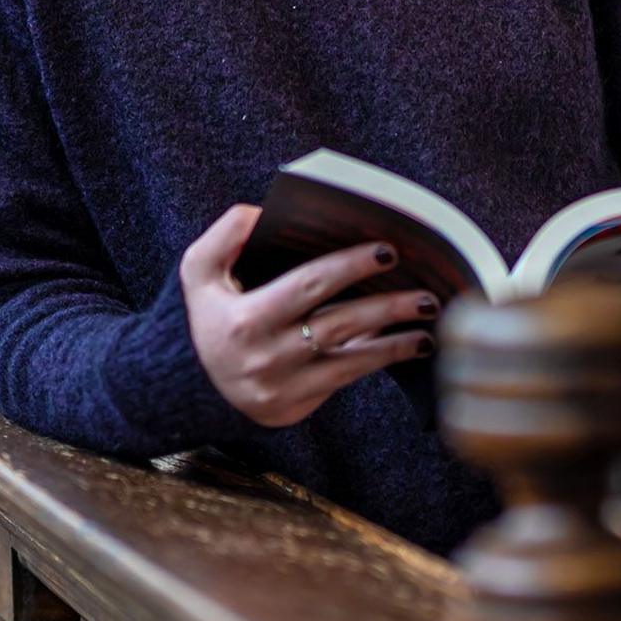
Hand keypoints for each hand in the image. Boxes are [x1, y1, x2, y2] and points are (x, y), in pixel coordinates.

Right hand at [179, 204, 439, 427]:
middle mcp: (266, 357)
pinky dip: (380, 360)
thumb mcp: (199, 269)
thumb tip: (267, 213)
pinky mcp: (295, 407)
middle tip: (426, 290)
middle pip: (337, 326)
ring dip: (396, 341)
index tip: (387, 249)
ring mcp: (282, 387)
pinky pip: (345, 380)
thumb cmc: (207, 314)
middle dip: (386, 307)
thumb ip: (227, 233)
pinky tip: (411, 344)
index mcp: (244, 320)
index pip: (307, 286)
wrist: (191, 383)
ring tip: (429, 320)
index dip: (349, 266)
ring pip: (351, 362)